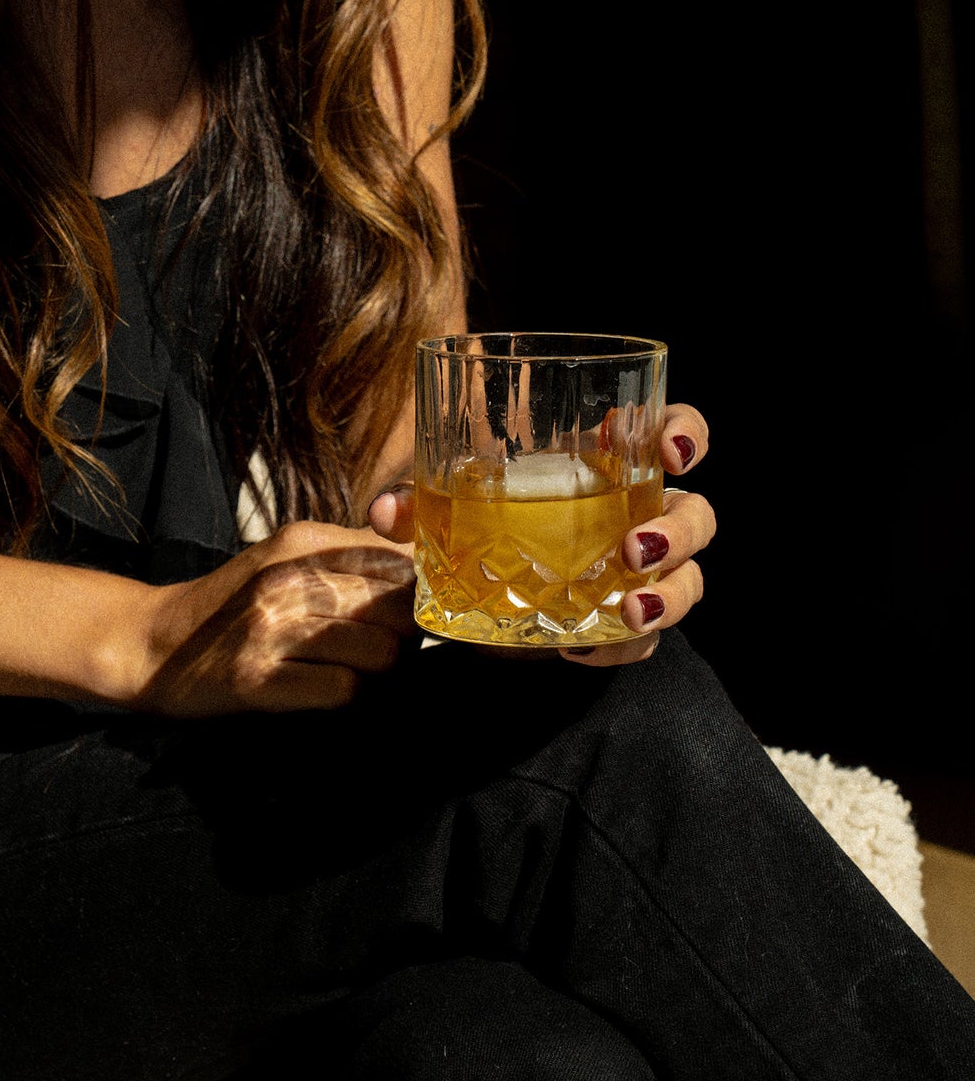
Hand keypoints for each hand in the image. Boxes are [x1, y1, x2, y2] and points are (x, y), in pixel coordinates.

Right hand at [137, 521, 417, 716]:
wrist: (154, 644)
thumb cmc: (233, 605)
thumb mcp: (284, 557)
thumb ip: (348, 553)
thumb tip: (419, 564)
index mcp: (303, 542)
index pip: (400, 561)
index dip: (419, 593)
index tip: (410, 612)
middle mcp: (289, 579)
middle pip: (400, 609)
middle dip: (405, 636)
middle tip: (383, 647)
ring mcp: (273, 629)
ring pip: (382, 653)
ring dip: (379, 671)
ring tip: (353, 669)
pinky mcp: (259, 679)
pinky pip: (344, 691)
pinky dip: (345, 695)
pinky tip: (323, 687)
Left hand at [365, 402, 716, 667]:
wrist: (479, 595)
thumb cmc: (480, 527)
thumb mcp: (446, 512)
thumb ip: (417, 507)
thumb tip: (385, 511)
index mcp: (608, 465)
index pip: (671, 431)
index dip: (686, 432)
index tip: (673, 449)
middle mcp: (636, 515)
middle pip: (696, 514)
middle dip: (678, 530)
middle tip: (635, 548)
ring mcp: (638, 575)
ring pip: (690, 580)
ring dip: (672, 595)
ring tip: (630, 609)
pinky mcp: (621, 626)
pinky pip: (641, 641)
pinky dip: (617, 648)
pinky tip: (577, 649)